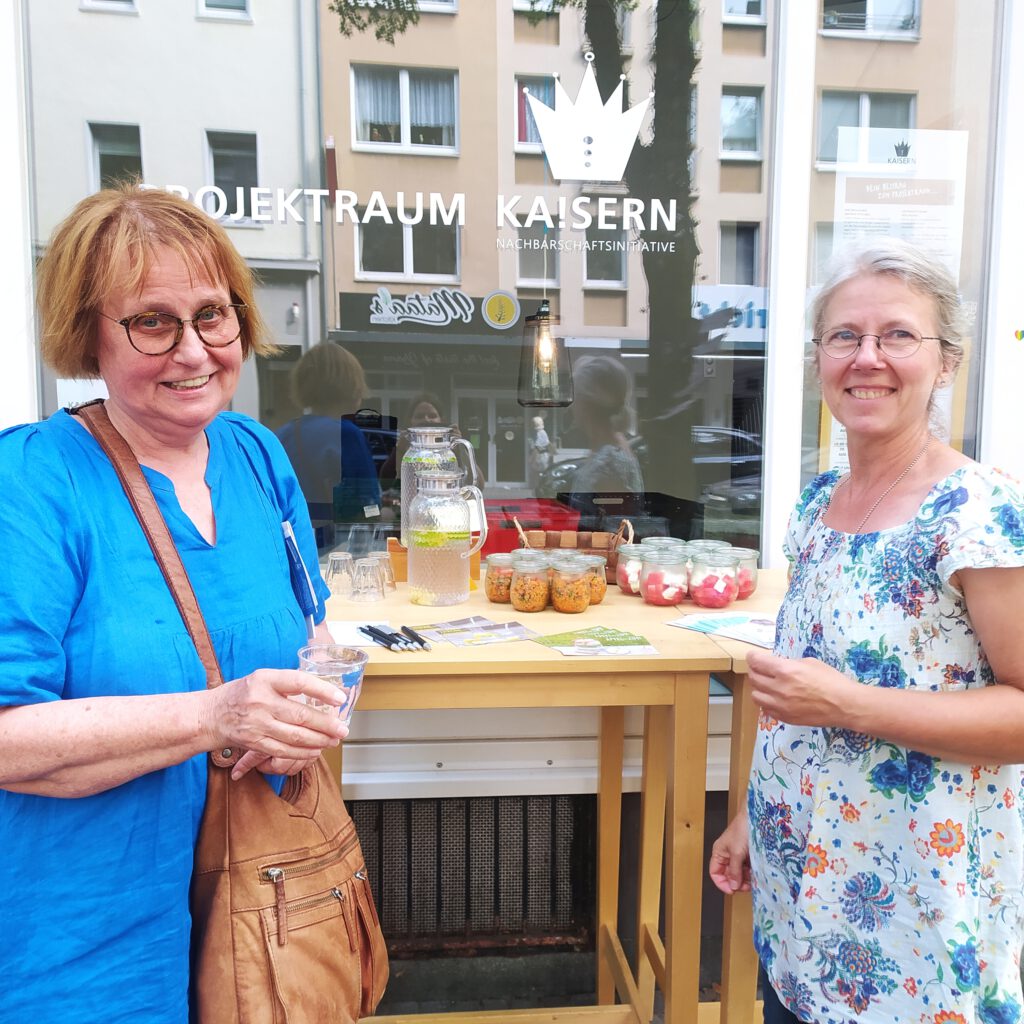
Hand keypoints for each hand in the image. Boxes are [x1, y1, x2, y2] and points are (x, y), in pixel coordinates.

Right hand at [202, 669, 347, 776]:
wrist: (210, 715)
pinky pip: (284, 750)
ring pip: (295, 736)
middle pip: (300, 714)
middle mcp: (260, 701)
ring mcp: (256, 724)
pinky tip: (316, 750)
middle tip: (343, 728)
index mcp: (264, 679)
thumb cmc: (241, 694)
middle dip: (326, 724)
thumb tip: (323, 692)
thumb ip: (287, 684)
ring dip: (319, 740)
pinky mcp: (254, 742)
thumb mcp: (261, 678)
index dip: (322, 690)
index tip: (340, 698)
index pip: (298, 682)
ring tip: (334, 740)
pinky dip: (303, 752)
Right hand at [709, 812, 750, 893]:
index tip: (732, 891)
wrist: (758, 817)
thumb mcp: (737, 853)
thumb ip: (734, 871)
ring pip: (739, 873)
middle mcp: (727, 855)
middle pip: (728, 875)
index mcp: (719, 852)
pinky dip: (751, 873)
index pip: (715, 873)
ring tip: (753, 880)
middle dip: (736, 882)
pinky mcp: (748, 855)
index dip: (722, 883)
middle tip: (747, 886)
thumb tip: (732, 886)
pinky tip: (757, 874)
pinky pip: (747, 869)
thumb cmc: (743, 829)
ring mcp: (738, 855)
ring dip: (745, 879)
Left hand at [746, 649, 859, 727]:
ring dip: (758, 688)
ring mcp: (780, 705)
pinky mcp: (785, 718)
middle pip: (753, 678)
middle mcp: (779, 688)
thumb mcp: (809, 662)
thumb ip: (789, 663)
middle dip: (755, 670)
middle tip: (760, 669)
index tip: (753, 656)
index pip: (757, 662)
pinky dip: (766, 701)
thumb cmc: (831, 680)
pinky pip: (766, 708)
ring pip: (755, 695)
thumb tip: (777, 665)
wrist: (845, 705)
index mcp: (785, 670)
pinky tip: (774, 698)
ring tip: (766, 685)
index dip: (752, 657)